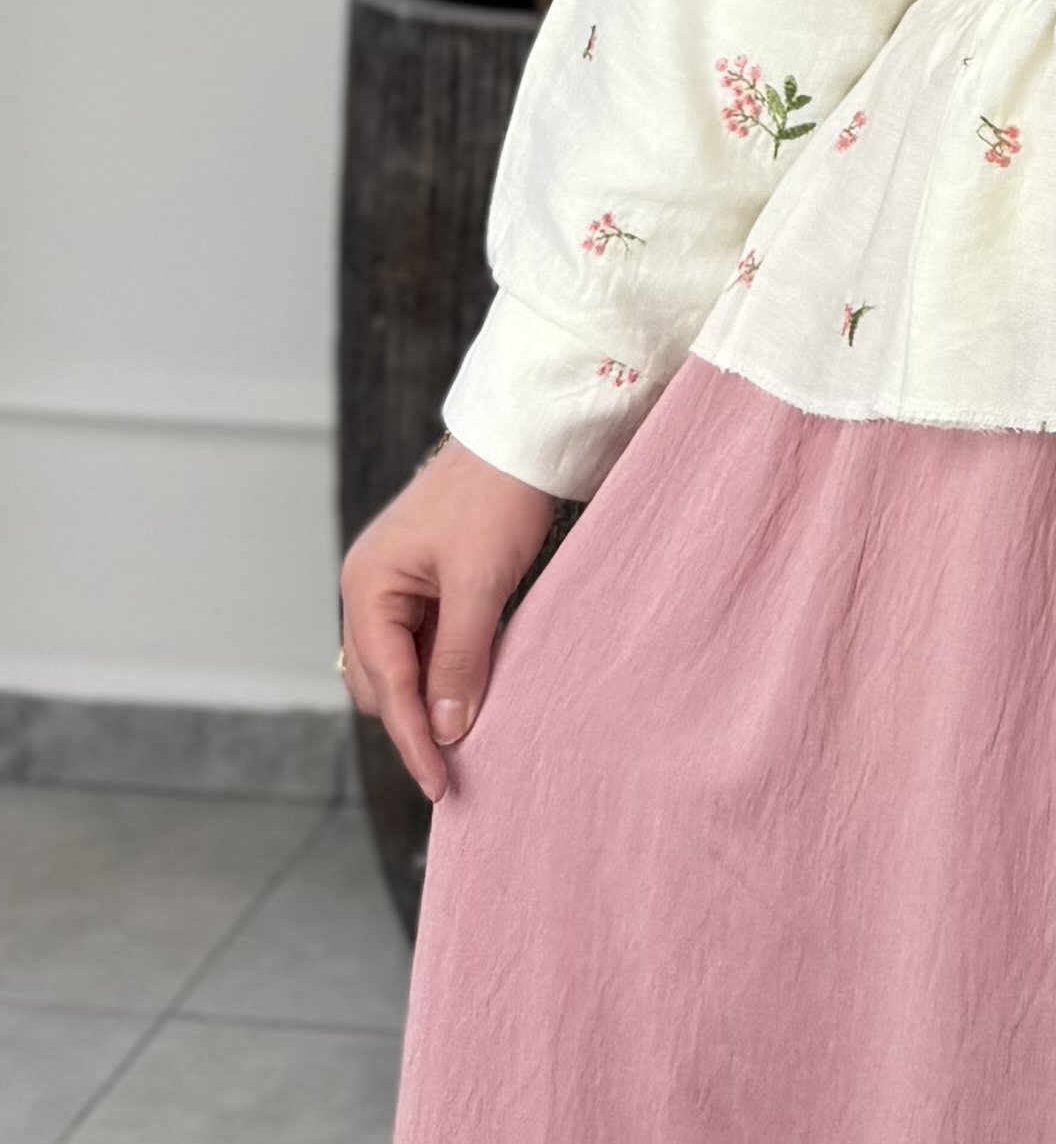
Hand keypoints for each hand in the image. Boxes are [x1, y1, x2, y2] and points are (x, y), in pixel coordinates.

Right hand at [338, 436, 558, 800]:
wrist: (522, 438)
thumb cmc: (497, 498)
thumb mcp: (482, 582)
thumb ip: (461, 658)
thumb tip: (449, 730)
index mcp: (366, 586)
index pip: (385, 684)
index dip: (413, 738)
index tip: (439, 784)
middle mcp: (368, 588)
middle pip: (380, 683)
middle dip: (414, 721)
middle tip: (458, 764)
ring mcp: (394, 584)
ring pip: (401, 666)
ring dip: (430, 696)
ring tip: (471, 730)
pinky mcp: (424, 581)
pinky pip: (424, 643)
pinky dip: (444, 668)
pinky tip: (475, 685)